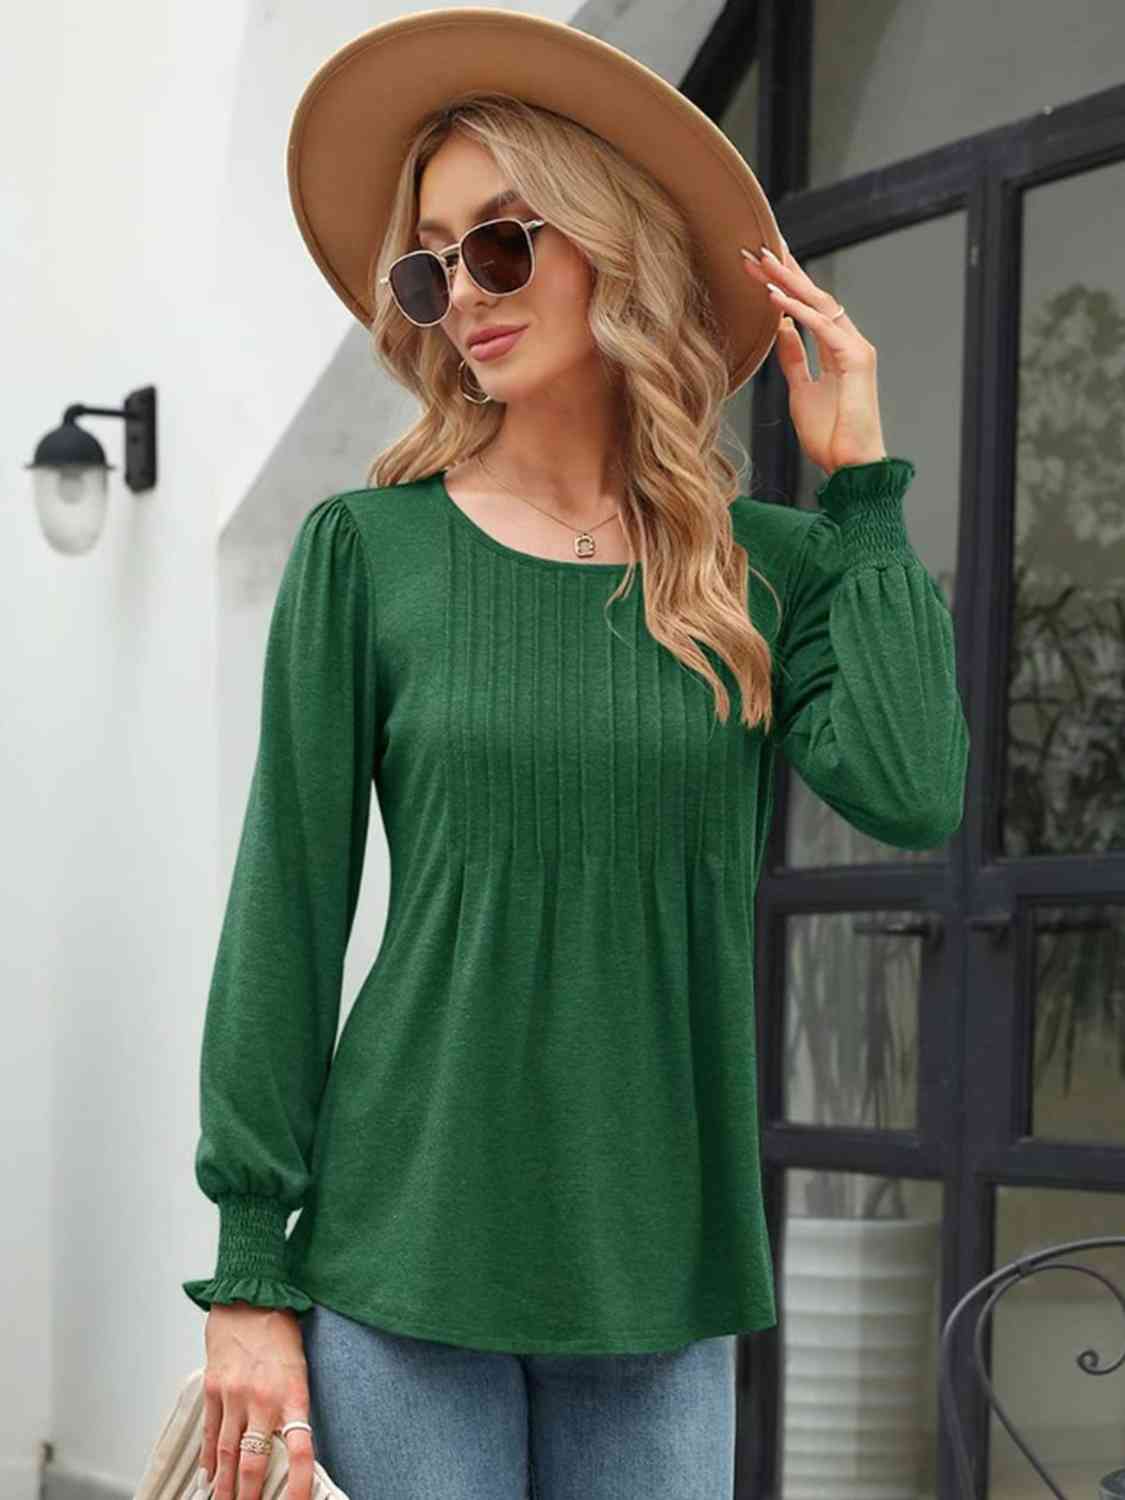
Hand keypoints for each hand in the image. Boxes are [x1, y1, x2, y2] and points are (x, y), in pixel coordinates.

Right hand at [200, 1302, 314, 1499]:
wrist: (251, 1296)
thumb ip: (294, 1407)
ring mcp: (234, 1396)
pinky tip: (208, 1477)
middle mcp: (262, 1399)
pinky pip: (211, 1433)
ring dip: (224, 1487)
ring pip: (227, 1454)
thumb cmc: (280, 1332)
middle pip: (254, 1462)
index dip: (300, 1485)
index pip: (300, 1450)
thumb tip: (291, 1446)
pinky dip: (209, 1459)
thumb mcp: (300, 1369)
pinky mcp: (213, 1389)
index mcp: (293, 1394)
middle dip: (250, 1497)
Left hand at [741, 236, 887, 477]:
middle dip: (785, 270)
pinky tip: (774, 298)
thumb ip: (794, 359)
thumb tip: (781, 329)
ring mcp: (856, 348)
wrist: (851, 467)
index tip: (760, 262)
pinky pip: (823, 328)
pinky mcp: (857, 360)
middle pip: (813, 295)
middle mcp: (848, 341)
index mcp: (836, 347)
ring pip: (819, 303)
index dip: (785, 282)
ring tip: (761, 261)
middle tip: (756, 245)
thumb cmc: (831, 436)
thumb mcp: (801, 390)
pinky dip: (797, 311)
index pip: (808, 305)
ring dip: (788, 281)